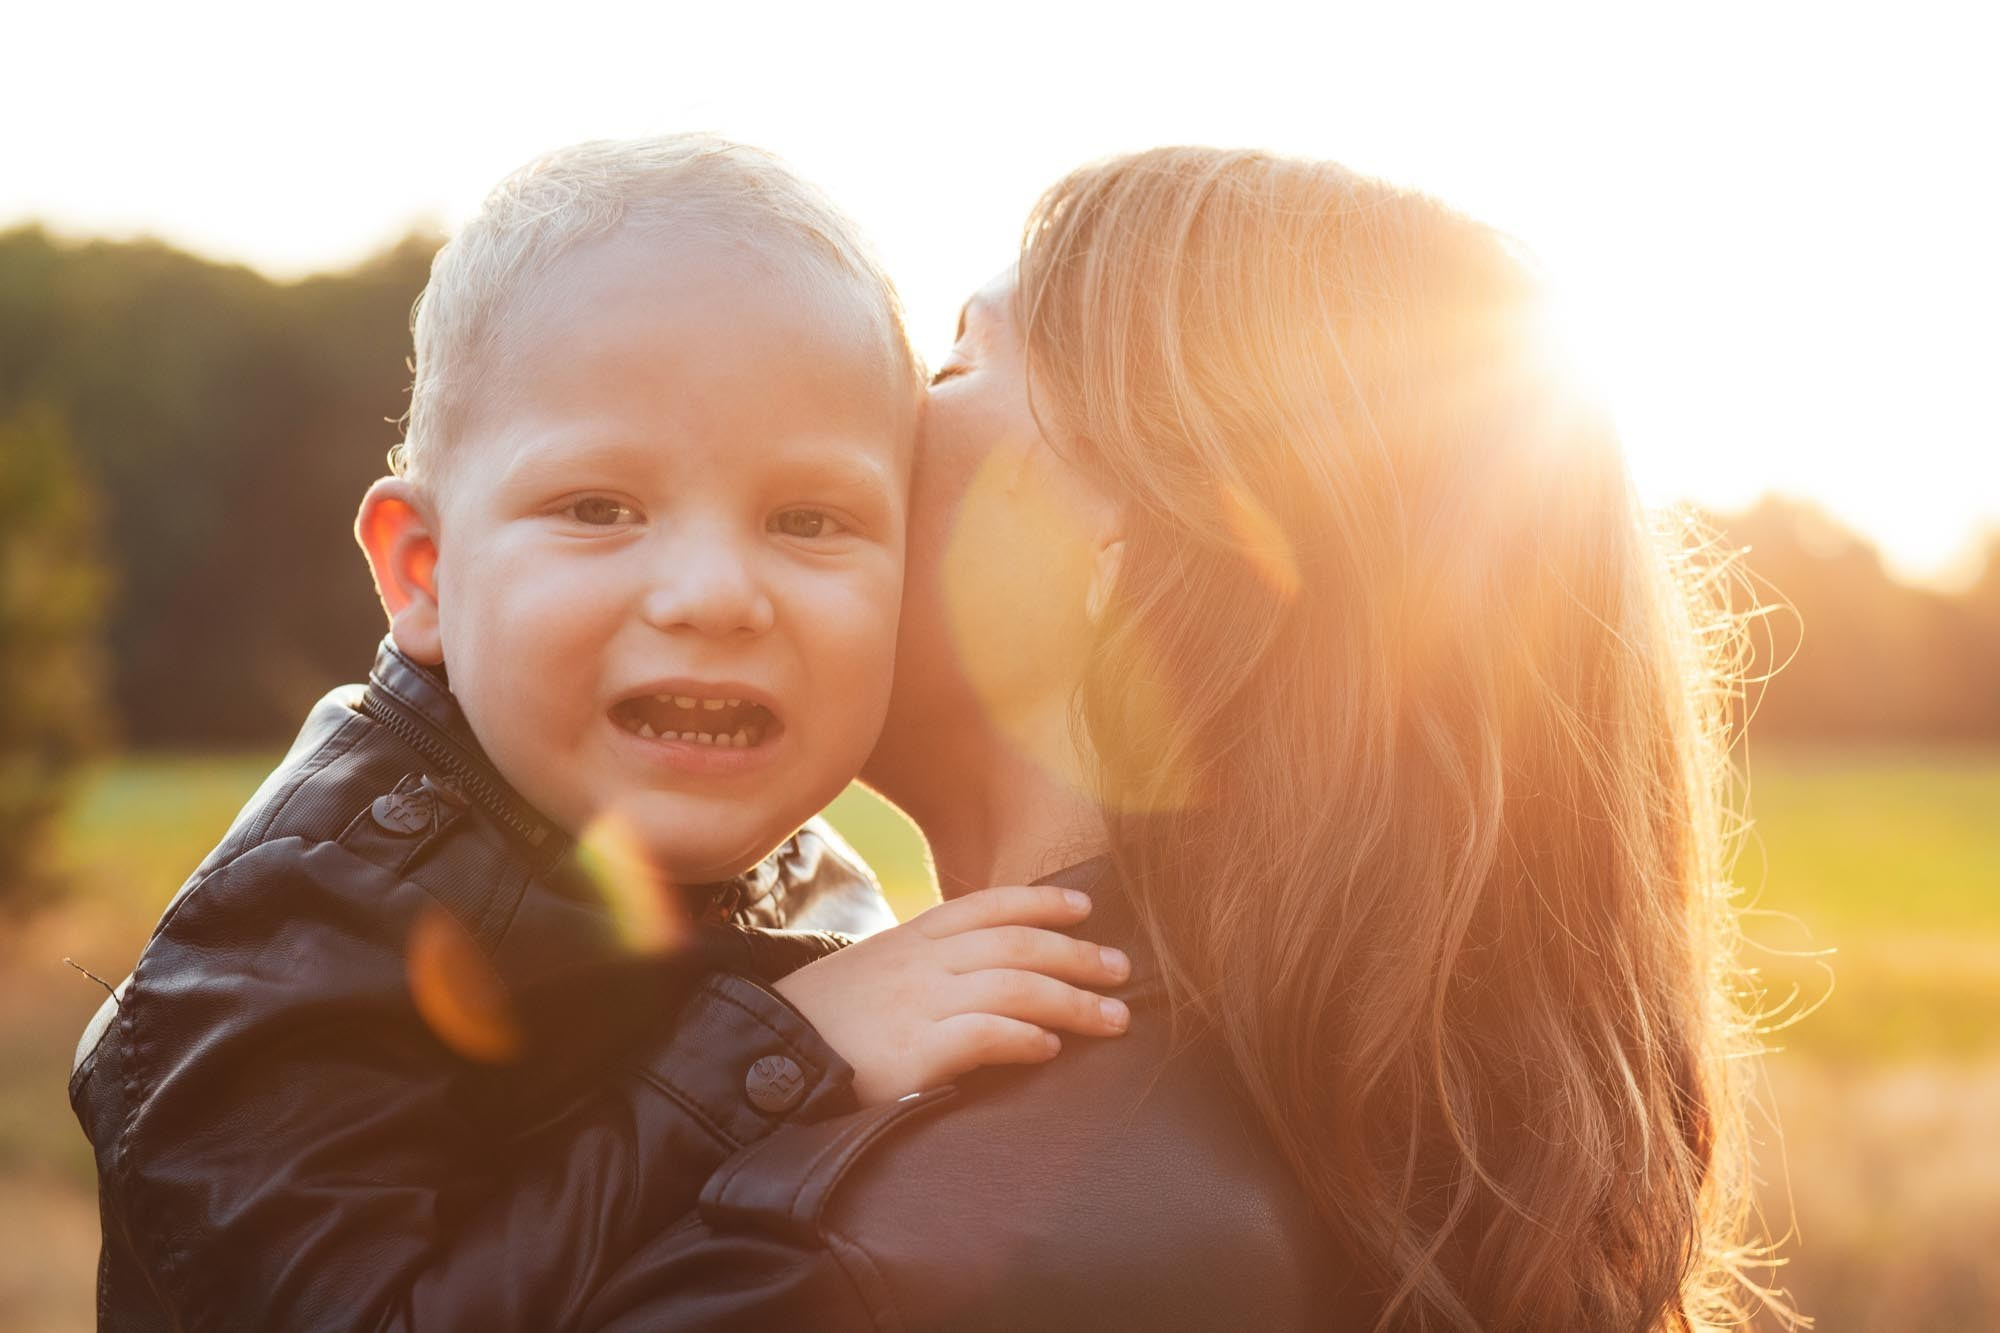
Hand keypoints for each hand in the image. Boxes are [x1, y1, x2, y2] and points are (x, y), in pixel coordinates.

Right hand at [774, 884, 1131, 1104]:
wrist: (764, 1052)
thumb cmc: (823, 1018)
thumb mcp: (873, 969)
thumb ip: (922, 963)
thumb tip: (978, 969)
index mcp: (913, 937)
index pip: (988, 905)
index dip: (1041, 901)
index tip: (1084, 906)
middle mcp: (922, 962)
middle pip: (1017, 945)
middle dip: (1077, 955)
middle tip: (1123, 970)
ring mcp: (919, 1003)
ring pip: (1014, 987)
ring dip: (1072, 1001)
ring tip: (1113, 1018)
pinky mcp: (913, 1052)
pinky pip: (982, 1035)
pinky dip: (1024, 1038)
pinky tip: (1051, 1048)